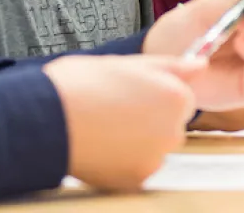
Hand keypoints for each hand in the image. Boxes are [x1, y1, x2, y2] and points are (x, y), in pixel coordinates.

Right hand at [43, 54, 201, 191]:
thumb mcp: (127, 62)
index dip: (153, 92)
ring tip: (104, 126)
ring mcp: (156, 158)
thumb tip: (200, 65)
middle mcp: (173, 130)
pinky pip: (138, 167)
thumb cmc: (79, 85)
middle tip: (112, 107)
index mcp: (175, 97)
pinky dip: (123, 160)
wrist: (43, 118)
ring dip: (137, 140)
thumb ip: (170, 65)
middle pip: (170, 124)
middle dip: (148, 118)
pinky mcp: (137, 179)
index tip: (128, 91)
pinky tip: (101, 145)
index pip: (181, 97)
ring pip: (154, 147)